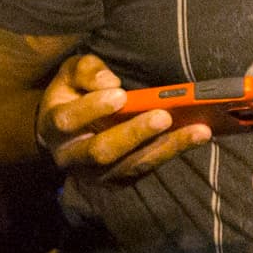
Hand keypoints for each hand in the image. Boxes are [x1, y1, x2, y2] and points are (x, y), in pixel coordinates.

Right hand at [38, 51, 207, 185]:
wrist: (64, 134)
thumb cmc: (71, 95)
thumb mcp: (71, 74)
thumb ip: (86, 72)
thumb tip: (110, 82)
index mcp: (54, 127)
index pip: (69, 120)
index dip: (93, 108)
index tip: (120, 95)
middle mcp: (72, 157)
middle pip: (103, 152)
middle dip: (135, 133)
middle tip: (165, 116)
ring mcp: (95, 175)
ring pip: (131, 166)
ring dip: (167, 148)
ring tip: (199, 131)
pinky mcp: (117, 181)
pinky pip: (146, 169)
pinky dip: (172, 153)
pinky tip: (196, 137)